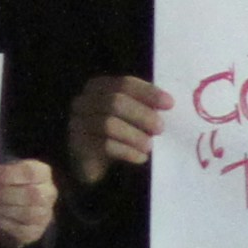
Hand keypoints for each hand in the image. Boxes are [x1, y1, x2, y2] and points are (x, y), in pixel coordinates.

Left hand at [0, 157, 55, 247]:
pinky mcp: (35, 232)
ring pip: (26, 213)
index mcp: (42, 173)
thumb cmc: (12, 184)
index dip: (5, 176)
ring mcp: (44, 214)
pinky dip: (2, 223)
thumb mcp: (9, 173)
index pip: (29, 172)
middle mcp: (49, 193)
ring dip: (0, 209)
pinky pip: (20, 230)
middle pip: (30, 194)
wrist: (22, 207)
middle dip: (0, 194)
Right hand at [64, 74, 167, 192]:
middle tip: (160, 128)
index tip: (169, 104)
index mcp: (99, 87)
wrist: (93, 164)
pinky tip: (141, 157)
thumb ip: (144, 107)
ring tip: (150, 146)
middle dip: (142, 114)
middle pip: (115, 102)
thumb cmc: (117, 135)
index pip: (125, 84)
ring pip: (109, 124)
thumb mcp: (131, 116)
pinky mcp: (78, 146)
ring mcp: (78, 123)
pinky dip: (127, 151)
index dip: (148, 93)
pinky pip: (104, 146)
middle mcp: (84, 102)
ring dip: (134, 135)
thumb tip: (168, 105)